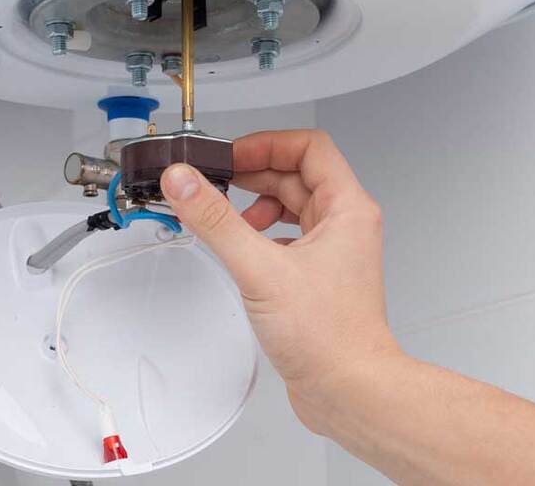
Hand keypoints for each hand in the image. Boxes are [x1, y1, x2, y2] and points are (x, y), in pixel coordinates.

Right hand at [159, 129, 401, 432]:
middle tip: (213, 182)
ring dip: (255, 205)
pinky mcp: (317, 277)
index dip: (265, 144)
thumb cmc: (329, 337)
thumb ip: (216, 221)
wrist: (349, 389)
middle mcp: (345, 226)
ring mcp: (332, 252)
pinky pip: (286, 238)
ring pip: (290, 207)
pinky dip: (260, 235)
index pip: (308, 148)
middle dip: (251, 175)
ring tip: (226, 218)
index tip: (229, 156)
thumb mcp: (261, 268)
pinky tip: (241, 250)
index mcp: (346, 209)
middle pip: (295, 175)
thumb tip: (185, 182)